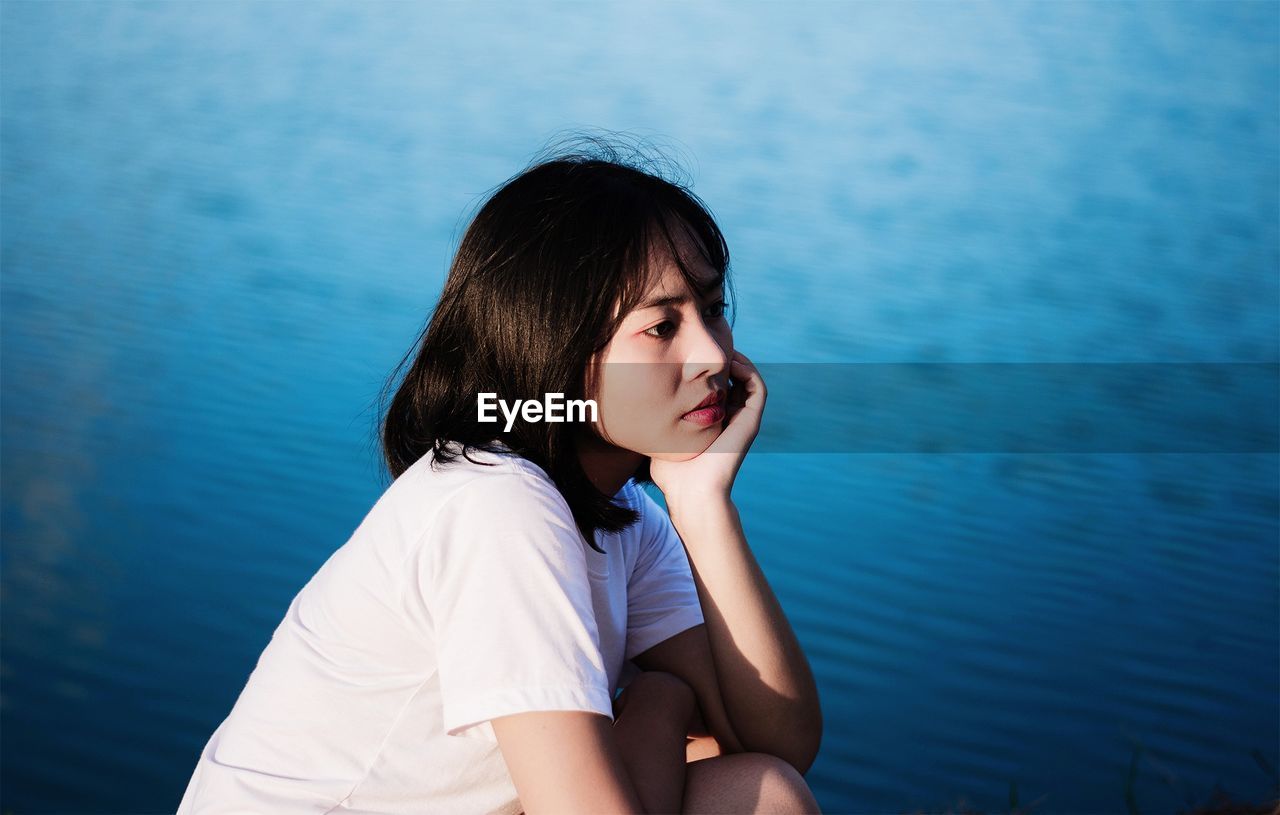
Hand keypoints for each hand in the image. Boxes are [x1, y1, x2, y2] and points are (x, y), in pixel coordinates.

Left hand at [650, 349, 765, 501]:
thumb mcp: (660, 438)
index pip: (716, 386)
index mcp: (714, 422)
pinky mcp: (750, 423)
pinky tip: (730, 363)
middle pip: (733, 379)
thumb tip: (632, 403)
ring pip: (749, 380)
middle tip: (707, 346)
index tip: (690, 354)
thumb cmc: (672, 473)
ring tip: (721, 350)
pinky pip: (757, 389)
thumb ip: (653, 421)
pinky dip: (748, 371)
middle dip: (723, 359)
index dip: (707, 368)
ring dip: (738, 361)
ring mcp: (742, 421)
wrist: (691, 494)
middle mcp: (731, 419)